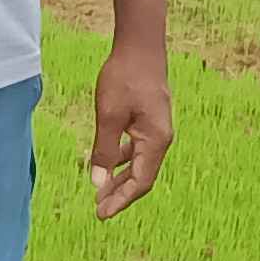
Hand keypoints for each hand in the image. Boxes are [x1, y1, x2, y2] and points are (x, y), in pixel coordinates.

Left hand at [87, 44, 170, 218]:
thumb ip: (104, 151)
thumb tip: (98, 183)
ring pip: (140, 164)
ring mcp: (158, 130)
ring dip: (121, 179)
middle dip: (120, 194)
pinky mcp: (150, 121)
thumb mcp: (109, 116)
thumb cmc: (124, 77)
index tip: (101, 213)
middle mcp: (161, 139)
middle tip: (98, 208)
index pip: (141, 183)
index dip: (121, 200)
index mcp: (156, 141)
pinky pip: (139, 150)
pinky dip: (124, 160)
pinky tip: (109, 164)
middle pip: (142, 177)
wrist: (140, 47)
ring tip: (101, 191)